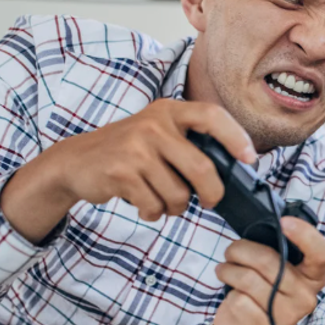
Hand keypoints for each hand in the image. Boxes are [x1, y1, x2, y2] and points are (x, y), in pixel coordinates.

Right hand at [2, 99, 256, 242]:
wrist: (74, 162)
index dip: (236, 137)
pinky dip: (153, 212)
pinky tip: (143, 204)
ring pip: (178, 194)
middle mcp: (154, 125)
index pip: (212, 116)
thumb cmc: (128, 152)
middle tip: (210, 201)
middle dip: (212, 194)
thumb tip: (233, 172)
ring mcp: (136, 148)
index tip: (250, 159)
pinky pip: (155, 205)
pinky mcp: (121, 172)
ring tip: (161, 199)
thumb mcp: (157, 135)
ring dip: (175, 207)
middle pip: (202, 169)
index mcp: (169, 111)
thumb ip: (189, 145)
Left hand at [192, 216, 324, 324]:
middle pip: (270, 261)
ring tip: (225, 271)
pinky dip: (228, 295)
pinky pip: (239, 301)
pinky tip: (231, 296)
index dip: (304, 235)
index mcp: (314, 276)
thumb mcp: (274, 268)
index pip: (320, 253)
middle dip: (242, 249)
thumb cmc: (261, 289)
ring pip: (249, 279)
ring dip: (228, 270)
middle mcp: (307, 296)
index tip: (283, 222)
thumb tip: (267, 228)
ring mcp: (288, 316)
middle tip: (231, 251)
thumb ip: (277, 251)